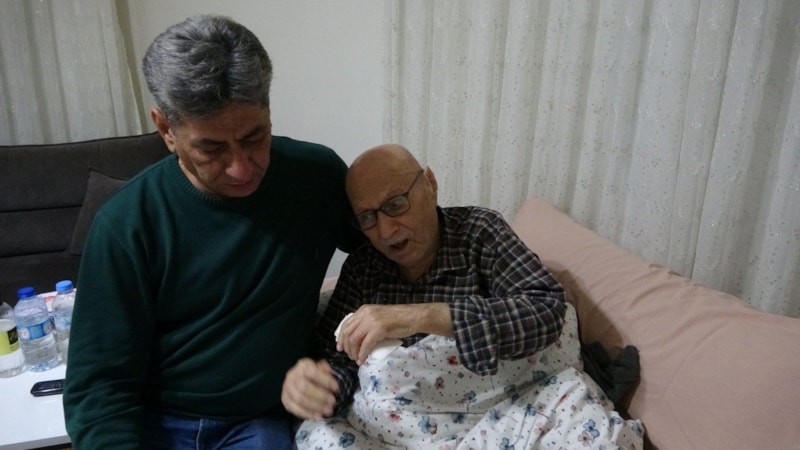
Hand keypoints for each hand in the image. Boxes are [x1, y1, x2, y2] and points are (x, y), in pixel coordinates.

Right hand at [281, 358, 338, 419]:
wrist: (297, 378)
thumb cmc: (312, 374)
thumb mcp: (320, 367)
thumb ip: (325, 369)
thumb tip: (330, 372)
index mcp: (302, 366)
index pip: (313, 372)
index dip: (325, 380)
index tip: (336, 388)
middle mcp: (292, 376)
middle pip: (305, 388)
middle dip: (320, 396)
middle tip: (333, 402)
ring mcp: (287, 388)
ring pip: (300, 400)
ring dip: (315, 407)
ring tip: (328, 411)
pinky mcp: (285, 400)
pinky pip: (295, 409)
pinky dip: (307, 414)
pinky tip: (318, 416)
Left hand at [336, 303, 452, 364]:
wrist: (413, 317)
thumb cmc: (398, 319)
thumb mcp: (378, 317)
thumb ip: (367, 323)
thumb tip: (357, 338)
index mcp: (363, 310)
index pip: (346, 324)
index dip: (341, 338)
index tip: (340, 348)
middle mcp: (365, 313)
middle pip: (348, 333)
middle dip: (346, 347)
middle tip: (350, 356)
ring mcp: (372, 321)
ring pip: (354, 340)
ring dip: (354, 352)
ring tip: (357, 359)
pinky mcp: (379, 329)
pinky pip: (365, 345)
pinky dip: (362, 354)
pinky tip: (362, 360)